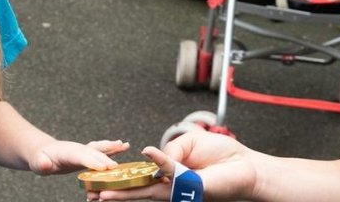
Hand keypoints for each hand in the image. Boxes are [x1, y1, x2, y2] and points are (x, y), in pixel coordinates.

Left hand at [30, 139, 129, 174]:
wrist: (43, 150)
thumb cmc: (40, 158)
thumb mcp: (37, 162)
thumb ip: (41, 163)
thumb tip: (45, 164)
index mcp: (68, 152)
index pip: (81, 157)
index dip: (93, 162)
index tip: (104, 168)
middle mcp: (78, 149)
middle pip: (94, 153)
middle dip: (105, 159)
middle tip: (117, 167)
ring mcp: (84, 150)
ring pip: (100, 149)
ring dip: (112, 149)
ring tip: (125, 146)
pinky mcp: (88, 153)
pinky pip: (101, 151)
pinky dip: (112, 149)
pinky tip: (123, 146)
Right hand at [88, 131, 257, 200]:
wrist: (245, 165)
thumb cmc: (222, 155)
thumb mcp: (189, 143)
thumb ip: (169, 150)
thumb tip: (155, 156)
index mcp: (168, 174)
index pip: (140, 178)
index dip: (122, 180)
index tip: (101, 180)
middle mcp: (171, 185)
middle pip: (138, 191)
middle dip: (116, 193)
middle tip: (93, 195)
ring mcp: (180, 189)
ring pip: (148, 191)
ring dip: (126, 191)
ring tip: (105, 194)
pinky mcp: (192, 187)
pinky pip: (173, 173)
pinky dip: (161, 162)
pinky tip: (148, 154)